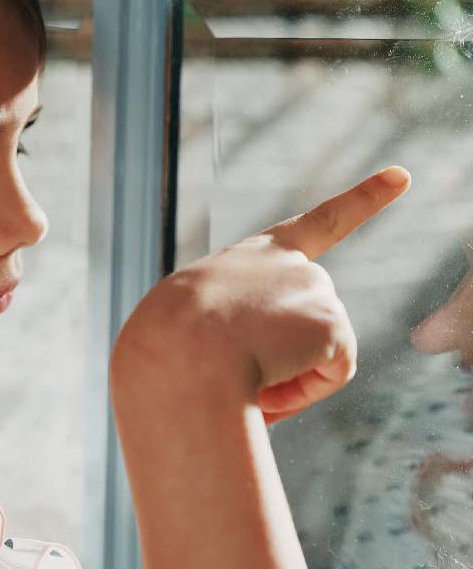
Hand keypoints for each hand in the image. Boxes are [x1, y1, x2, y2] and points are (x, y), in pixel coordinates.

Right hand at [113, 166, 411, 425]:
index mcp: (251, 258)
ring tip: (238, 373)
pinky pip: (330, 376)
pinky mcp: (332, 322)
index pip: (316, 226)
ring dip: (283, 381)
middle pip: (306, 332)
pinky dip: (301, 393)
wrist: (177, 354)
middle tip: (231, 368)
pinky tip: (265, 383)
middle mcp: (290, 262)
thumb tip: (265, 378)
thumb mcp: (193, 326)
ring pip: (315, 358)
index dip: (364, 199)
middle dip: (279, 364)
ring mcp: (314, 287)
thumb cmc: (167, 351)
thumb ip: (239, 336)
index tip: (401, 176)